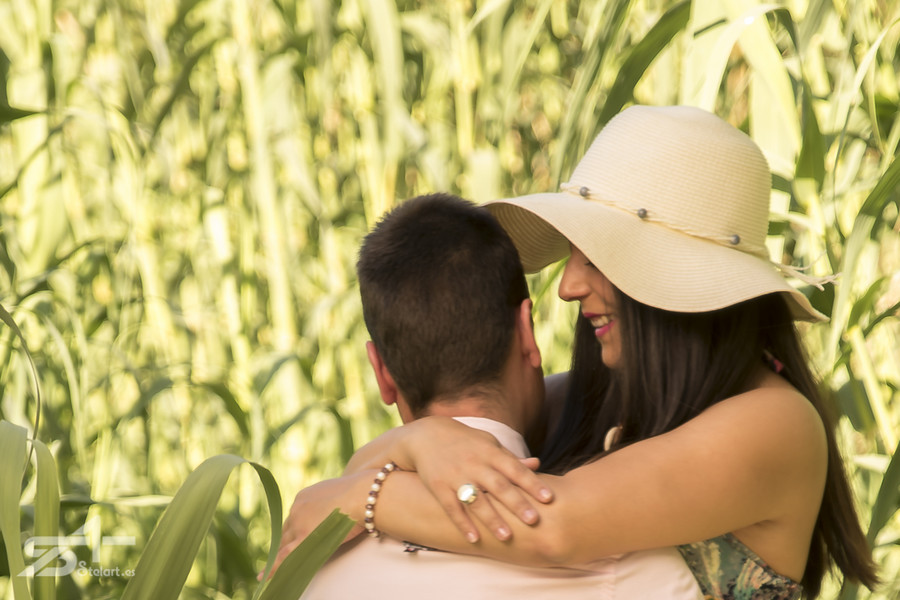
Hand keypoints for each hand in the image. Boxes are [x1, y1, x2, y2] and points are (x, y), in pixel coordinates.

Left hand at [266, 475, 365, 577]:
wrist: (363, 495)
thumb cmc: (360, 493)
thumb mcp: (341, 493)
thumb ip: (333, 501)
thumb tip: (341, 506)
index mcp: (304, 497)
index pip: (295, 518)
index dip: (295, 530)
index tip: (296, 537)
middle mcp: (297, 509)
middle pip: (286, 531)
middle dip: (285, 544)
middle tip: (282, 556)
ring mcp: (298, 523)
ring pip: (284, 544)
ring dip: (279, 556)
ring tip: (271, 570)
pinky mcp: (304, 538)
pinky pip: (284, 556)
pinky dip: (273, 568)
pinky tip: (263, 577)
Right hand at [399, 417, 553, 542]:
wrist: (426, 435)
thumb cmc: (465, 442)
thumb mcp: (488, 444)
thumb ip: (510, 458)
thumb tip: (537, 464)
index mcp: (490, 453)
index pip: (515, 469)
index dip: (532, 483)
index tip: (549, 498)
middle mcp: (475, 464)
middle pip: (499, 486)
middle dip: (516, 503)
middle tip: (534, 520)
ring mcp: (456, 476)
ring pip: (476, 500)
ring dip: (491, 519)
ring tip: (506, 537)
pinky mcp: (438, 486)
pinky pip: (451, 507)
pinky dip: (462, 523)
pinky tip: (473, 539)